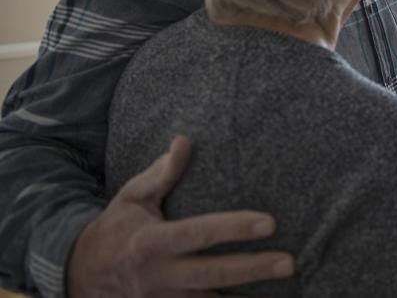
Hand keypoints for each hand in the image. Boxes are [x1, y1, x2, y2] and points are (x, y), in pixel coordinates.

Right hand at [67, 136, 294, 297]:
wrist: (80, 274)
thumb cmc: (116, 228)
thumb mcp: (131, 197)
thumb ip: (161, 173)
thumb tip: (185, 141)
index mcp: (151, 243)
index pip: (200, 233)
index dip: (234, 229)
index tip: (271, 222)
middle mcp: (159, 276)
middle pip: (213, 274)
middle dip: (253, 269)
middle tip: (290, 262)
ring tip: (284, 296)